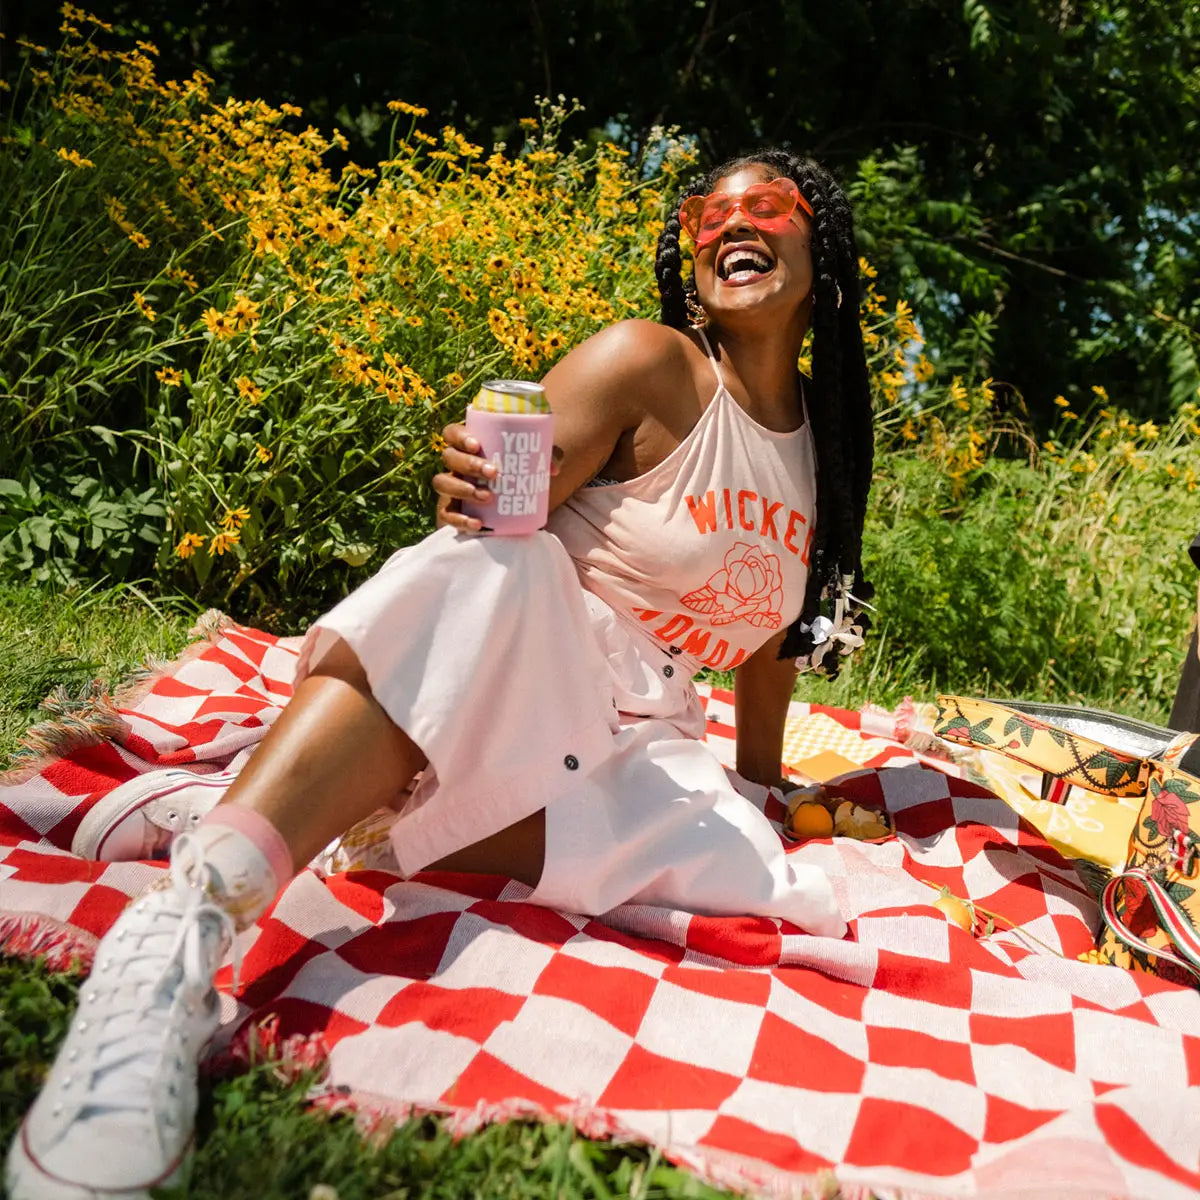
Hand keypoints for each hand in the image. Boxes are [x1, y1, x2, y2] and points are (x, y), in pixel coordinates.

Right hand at [433, 422, 562, 531]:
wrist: (509, 505)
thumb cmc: (518, 473)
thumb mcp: (532, 462)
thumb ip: (547, 458)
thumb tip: (554, 468)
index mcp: (468, 446)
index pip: (452, 433)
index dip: (460, 436)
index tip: (478, 445)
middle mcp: (454, 464)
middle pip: (449, 457)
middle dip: (469, 464)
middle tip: (494, 473)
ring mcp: (450, 486)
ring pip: (442, 482)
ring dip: (462, 489)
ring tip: (488, 497)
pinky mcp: (450, 510)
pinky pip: (446, 514)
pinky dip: (460, 519)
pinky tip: (478, 523)